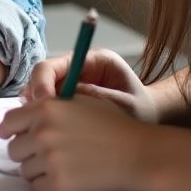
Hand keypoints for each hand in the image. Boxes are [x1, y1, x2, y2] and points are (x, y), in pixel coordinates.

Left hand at [0, 93, 148, 190]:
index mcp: (45, 108)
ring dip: (37, 169)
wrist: (137, 154)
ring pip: (24, 169)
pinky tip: (66, 177)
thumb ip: (48, 104)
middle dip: (26, 151)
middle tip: (45, 153)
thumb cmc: (111, 125)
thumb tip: (23, 109)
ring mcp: (50, 159)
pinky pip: (37, 186)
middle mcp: (42, 132)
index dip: (9, 130)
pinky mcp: (59, 184)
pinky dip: (47, 185)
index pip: (8, 121)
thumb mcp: (78, 102)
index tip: (10, 136)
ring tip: (60, 165)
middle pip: (13, 148)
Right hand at [23, 48, 157, 122]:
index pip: (55, 65)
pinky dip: (44, 116)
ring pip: (42, 90)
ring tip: (41, 127)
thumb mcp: (124, 105)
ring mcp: (73, 81)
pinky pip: (49, 104)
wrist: (155, 120)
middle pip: (42, 76)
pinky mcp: (71, 97)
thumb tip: (63, 98)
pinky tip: (48, 130)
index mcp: (95, 60)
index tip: (42, 105)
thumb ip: (95, 98)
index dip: (42, 83)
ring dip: (37, 108)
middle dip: (35, 97)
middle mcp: (79, 66)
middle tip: (35, 120)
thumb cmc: (143, 112)